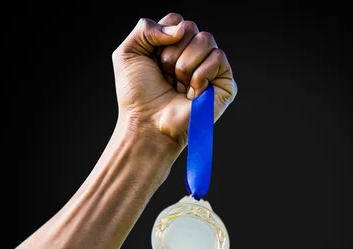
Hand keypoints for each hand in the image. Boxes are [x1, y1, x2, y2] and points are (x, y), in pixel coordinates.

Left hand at [112, 13, 236, 144]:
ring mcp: (210, 68)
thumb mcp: (127, 53)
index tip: (154, 61)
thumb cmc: (137, 95)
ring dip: (185, 64)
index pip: (177, 21)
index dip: (162, 38)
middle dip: (172, 53)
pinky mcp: (224, 83)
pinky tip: (192, 92)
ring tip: (178, 85)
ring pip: (206, 39)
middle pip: (191, 27)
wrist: (147, 124)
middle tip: (166, 76)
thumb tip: (182, 28)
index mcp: (173, 46)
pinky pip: (219, 58)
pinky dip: (201, 74)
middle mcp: (193, 54)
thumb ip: (146, 28)